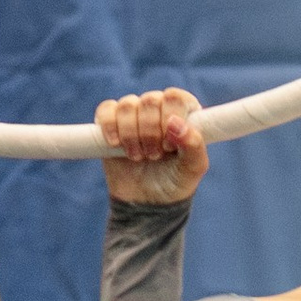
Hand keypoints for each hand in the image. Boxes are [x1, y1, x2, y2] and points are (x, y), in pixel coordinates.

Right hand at [96, 88, 206, 206]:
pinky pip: (106, 110)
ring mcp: (134, 113)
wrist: (146, 203)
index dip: (169, 119)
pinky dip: (110, 126)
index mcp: (184, 112)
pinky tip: (116, 144)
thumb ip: (194, 144)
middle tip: (154, 156)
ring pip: (128, 105)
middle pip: (150, 100)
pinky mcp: (111, 122)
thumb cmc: (175, 182)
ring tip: (138, 157)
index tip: (168, 146)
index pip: (175, 97)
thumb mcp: (193, 168)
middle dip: (150, 132)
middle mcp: (159, 108)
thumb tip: (175, 123)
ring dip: (131, 134)